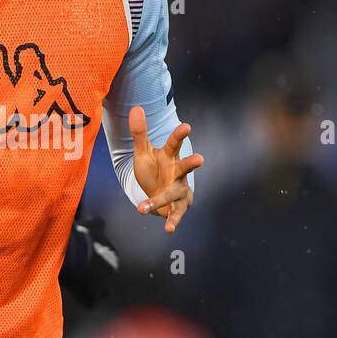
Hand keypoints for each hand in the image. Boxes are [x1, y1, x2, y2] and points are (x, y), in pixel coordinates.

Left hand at [129, 105, 203, 233]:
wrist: (158, 191)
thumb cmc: (152, 169)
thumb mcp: (143, 152)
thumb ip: (140, 132)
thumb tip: (136, 107)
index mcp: (170, 156)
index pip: (175, 143)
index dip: (180, 135)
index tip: (186, 126)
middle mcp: (178, 172)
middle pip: (186, 166)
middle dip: (192, 163)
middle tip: (200, 159)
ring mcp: (180, 189)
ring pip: (176, 193)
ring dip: (166, 199)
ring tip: (155, 206)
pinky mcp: (178, 206)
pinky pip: (176, 214)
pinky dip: (173, 221)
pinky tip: (169, 229)